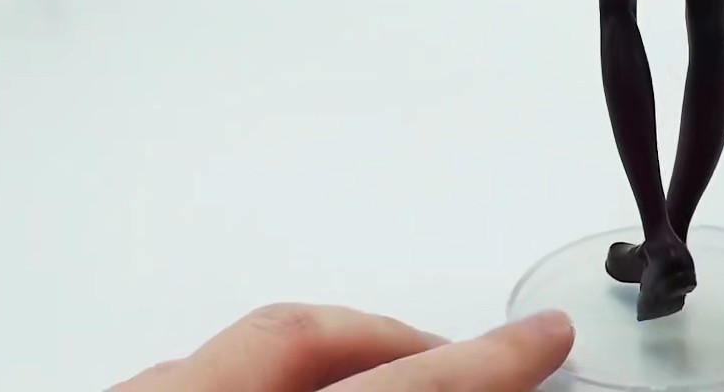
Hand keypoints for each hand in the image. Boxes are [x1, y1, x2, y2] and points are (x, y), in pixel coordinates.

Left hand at [114, 304, 571, 391]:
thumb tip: (472, 382)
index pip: (400, 388)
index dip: (485, 364)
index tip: (540, 342)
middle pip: (301, 336)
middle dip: (405, 340)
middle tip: (477, 361)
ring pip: (236, 350)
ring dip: (328, 358)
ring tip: (392, 381)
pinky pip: (184, 378)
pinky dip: (258, 382)